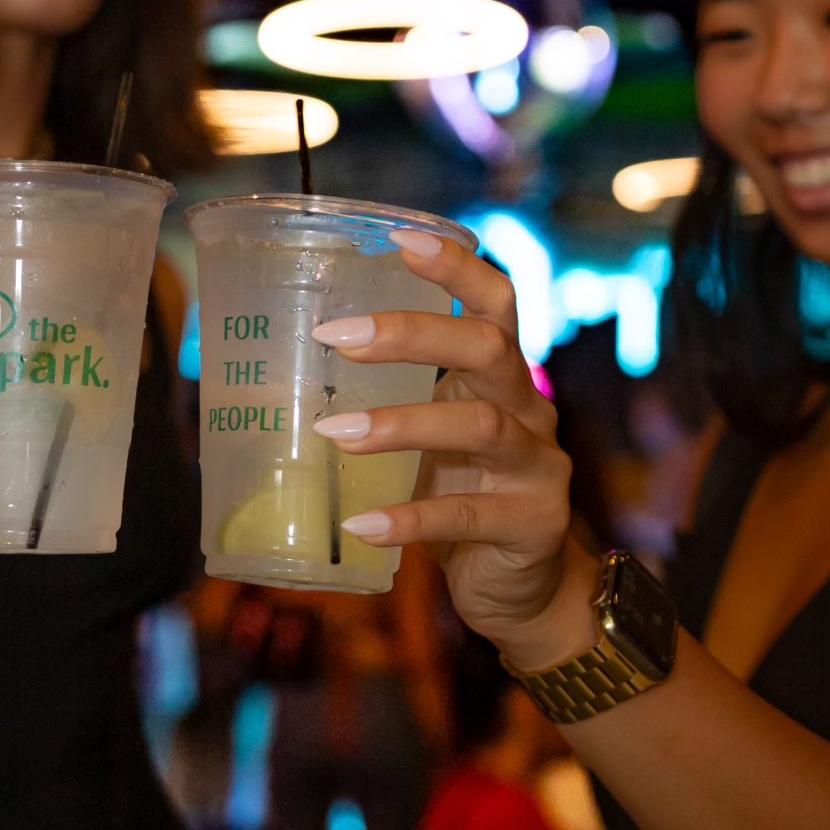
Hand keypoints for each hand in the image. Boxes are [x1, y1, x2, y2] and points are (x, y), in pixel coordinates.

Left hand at [312, 233, 596, 667]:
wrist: (526, 589)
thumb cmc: (465, 495)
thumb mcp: (438, 437)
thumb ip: (398, 400)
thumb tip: (292, 363)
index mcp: (503, 379)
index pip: (496, 302)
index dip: (457, 267)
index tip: (401, 239)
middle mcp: (529, 410)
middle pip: (488, 348)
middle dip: (412, 334)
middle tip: (335, 335)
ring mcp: (537, 467)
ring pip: (477, 426)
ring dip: (399, 424)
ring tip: (332, 429)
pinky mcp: (533, 525)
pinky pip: (466, 516)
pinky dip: (409, 517)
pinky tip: (361, 524)